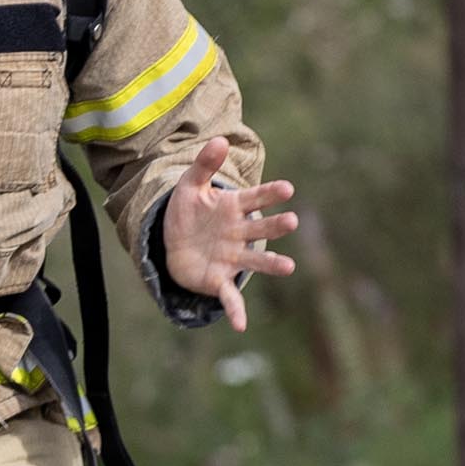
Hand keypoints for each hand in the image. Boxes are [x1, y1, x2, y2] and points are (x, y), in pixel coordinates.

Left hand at [160, 136, 300, 331]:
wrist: (173, 243)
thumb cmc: (187, 213)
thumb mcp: (189, 187)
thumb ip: (204, 165)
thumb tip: (218, 140)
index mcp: (234, 209)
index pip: (255, 199)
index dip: (270, 194)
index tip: (287, 188)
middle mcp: (239, 234)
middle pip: (260, 229)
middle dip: (275, 226)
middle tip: (292, 221)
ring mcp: (232, 258)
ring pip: (255, 261)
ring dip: (271, 264)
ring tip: (288, 266)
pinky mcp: (220, 280)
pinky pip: (230, 297)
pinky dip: (236, 311)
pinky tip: (241, 325)